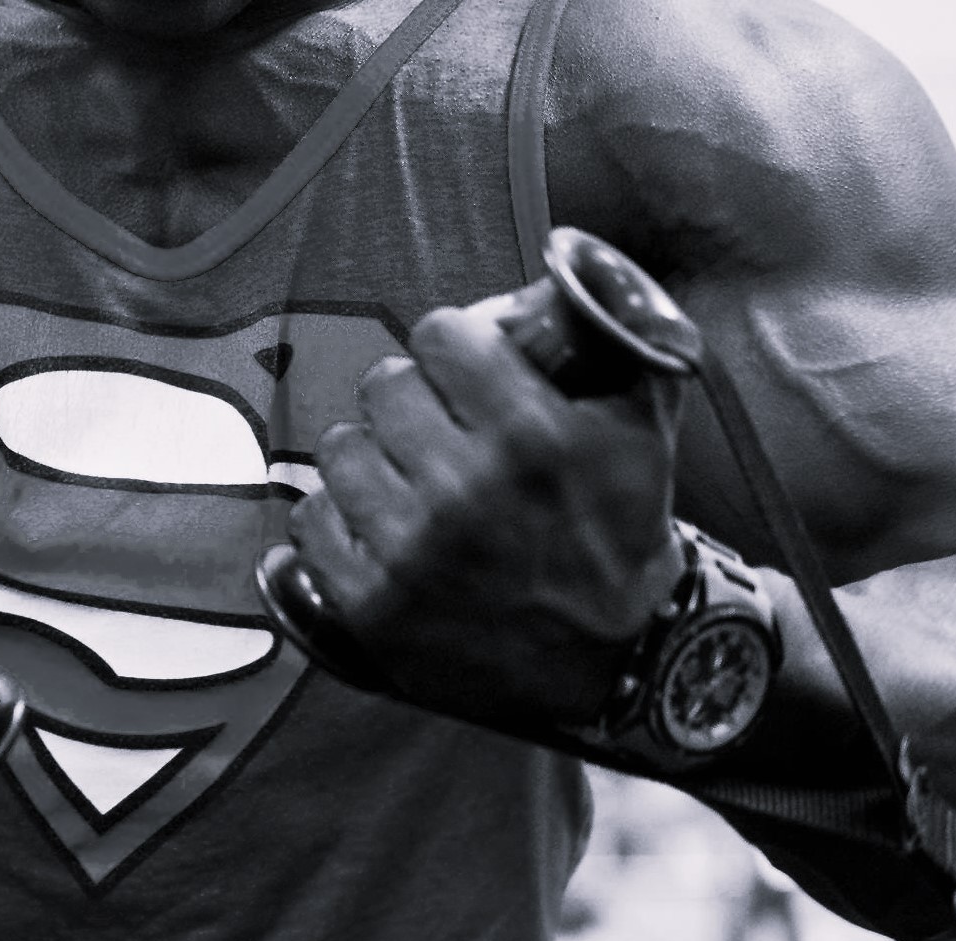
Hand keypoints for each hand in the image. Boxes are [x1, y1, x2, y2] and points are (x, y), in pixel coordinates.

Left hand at [286, 286, 689, 732]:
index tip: (464, 373)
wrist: (620, 662)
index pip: (438, 333)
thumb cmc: (625, 533)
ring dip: (370, 458)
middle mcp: (465, 492)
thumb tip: (569, 263)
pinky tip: (374, 528)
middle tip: (436, 430)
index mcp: (531, 437)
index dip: (452, 346)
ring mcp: (412, 553)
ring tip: (406, 480)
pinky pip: (309, 523)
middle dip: (412, 399)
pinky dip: (335, 521)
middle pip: (383, 384)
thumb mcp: (646, 426)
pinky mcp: (372, 607)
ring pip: (339, 449)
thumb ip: (616, 336)